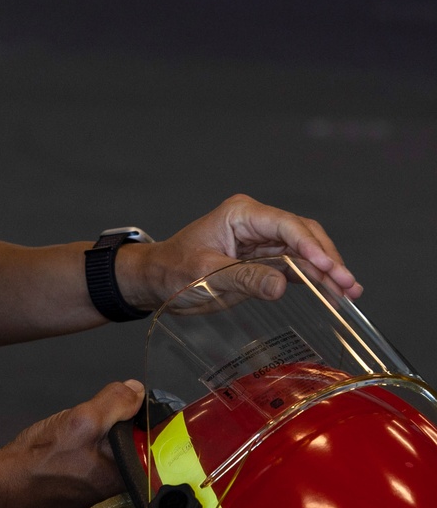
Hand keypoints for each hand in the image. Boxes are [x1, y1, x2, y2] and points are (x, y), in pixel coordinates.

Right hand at [0, 379, 143, 507]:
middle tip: (94, 422)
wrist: (5, 485)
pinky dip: (90, 455)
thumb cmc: (40, 459)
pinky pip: (99, 468)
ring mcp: (101, 499)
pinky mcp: (85, 498)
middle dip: (118, 429)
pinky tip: (70, 452)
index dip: (143, 418)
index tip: (128, 406)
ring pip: (115, 457)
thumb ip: (114, 402)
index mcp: (127, 479)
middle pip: (134, 449)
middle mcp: (120, 494)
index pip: (154, 443)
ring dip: (103, 441)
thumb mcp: (81, 419)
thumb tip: (137, 391)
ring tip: (76, 439)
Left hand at [116, 194, 361, 314]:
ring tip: (350, 293)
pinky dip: (315, 278)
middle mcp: (255, 221)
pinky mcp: (265, 258)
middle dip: (327, 258)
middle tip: (349, 285)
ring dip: (327, 269)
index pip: (285, 225)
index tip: (330, 268)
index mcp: (240, 214)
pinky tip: (334, 293)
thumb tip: (281, 284)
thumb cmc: (174, 271)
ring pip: (305, 250)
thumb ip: (244, 278)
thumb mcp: (206, 276)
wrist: (158, 280)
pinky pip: (297, 265)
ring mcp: (262, 239)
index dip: (311, 246)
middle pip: (302, 234)